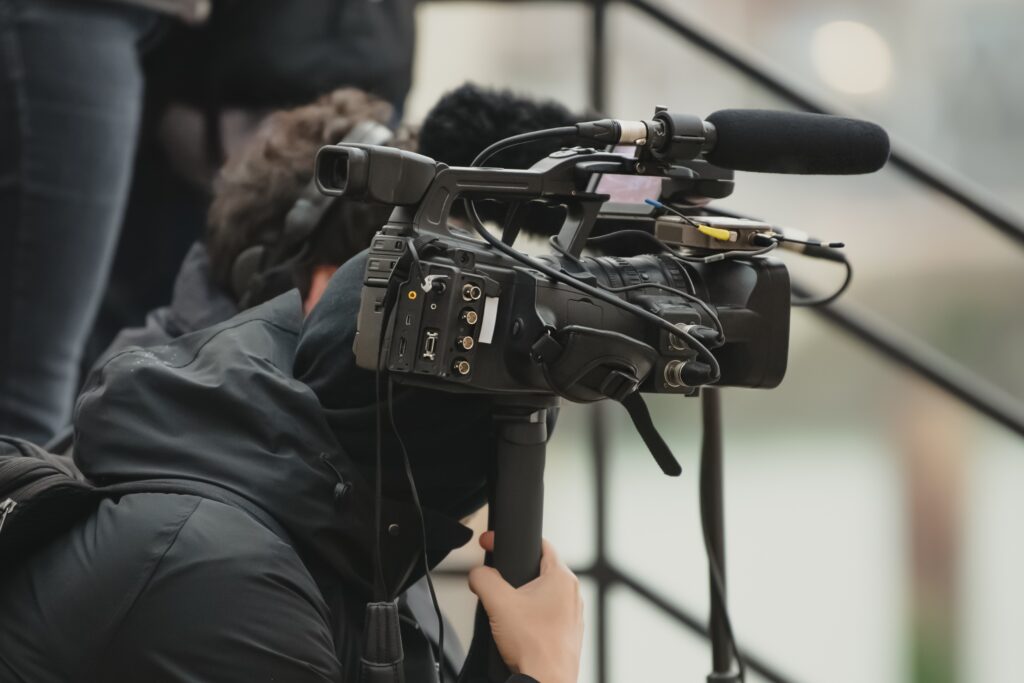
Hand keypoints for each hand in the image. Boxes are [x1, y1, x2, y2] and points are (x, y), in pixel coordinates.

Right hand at [468, 532, 583, 682]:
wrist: (545, 682)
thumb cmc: (533, 646)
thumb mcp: (498, 603)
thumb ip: (483, 578)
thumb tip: (478, 574)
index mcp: (561, 577)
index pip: (539, 544)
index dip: (512, 540)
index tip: (492, 543)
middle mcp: (572, 594)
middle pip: (539, 570)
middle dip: (514, 574)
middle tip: (496, 583)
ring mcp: (572, 615)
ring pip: (542, 595)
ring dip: (522, 599)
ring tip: (506, 613)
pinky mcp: (568, 634)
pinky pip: (547, 616)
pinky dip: (531, 618)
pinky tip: (518, 631)